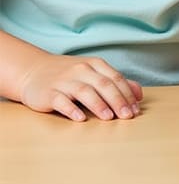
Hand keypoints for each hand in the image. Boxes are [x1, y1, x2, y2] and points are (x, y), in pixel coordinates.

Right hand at [19, 53, 142, 121]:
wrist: (33, 71)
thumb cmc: (69, 75)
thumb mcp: (94, 73)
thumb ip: (116, 83)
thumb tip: (139, 95)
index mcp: (95, 64)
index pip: (115, 78)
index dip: (127, 94)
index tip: (135, 109)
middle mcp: (81, 70)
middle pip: (103, 84)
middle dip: (117, 100)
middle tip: (127, 116)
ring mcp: (64, 81)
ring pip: (85, 91)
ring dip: (99, 105)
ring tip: (109, 118)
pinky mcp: (49, 93)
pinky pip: (61, 101)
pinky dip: (72, 109)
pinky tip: (80, 119)